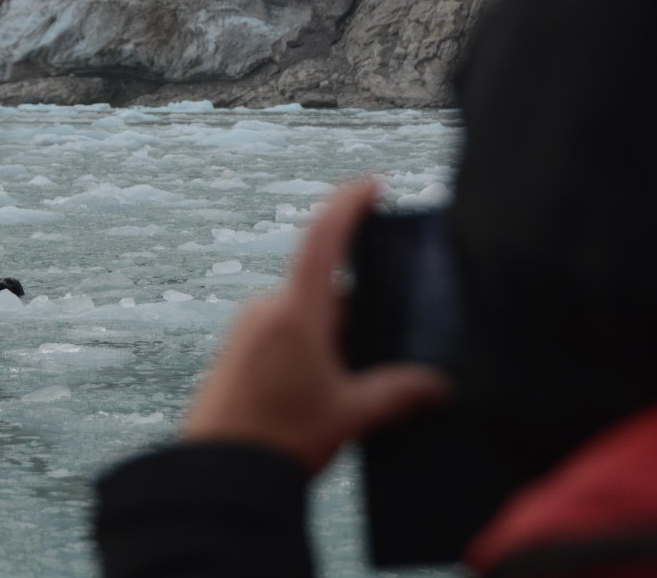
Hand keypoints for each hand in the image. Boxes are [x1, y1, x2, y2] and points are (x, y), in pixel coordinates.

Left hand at [184, 179, 451, 473]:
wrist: (216, 474)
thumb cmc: (279, 441)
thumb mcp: (349, 415)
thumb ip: (398, 393)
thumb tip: (440, 385)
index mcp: (296, 312)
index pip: (324, 237)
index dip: (349, 203)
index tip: (373, 183)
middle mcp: (267, 309)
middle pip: (324, 289)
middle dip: (356, 311)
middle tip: (381, 347)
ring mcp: (248, 328)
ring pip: (305, 313)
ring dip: (331, 334)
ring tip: (350, 384)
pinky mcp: (236, 349)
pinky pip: (281, 330)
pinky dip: (308, 346)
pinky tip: (320, 390)